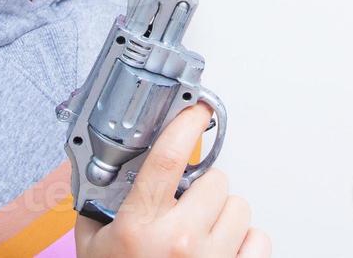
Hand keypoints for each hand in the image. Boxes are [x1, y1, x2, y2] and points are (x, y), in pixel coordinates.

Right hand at [73, 105, 268, 257]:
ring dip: (224, 215)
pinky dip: (245, 242)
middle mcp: (180, 242)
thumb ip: (98, 201)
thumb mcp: (92, 244)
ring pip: (240, 207)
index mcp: (140, 227)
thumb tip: (103, 163)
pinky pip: (259, 238)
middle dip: (202, 191)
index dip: (185, 124)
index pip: (168, 158)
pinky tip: (221, 251)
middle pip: (216, 180)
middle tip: (185, 210)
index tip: (196, 108)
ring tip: (201, 235)